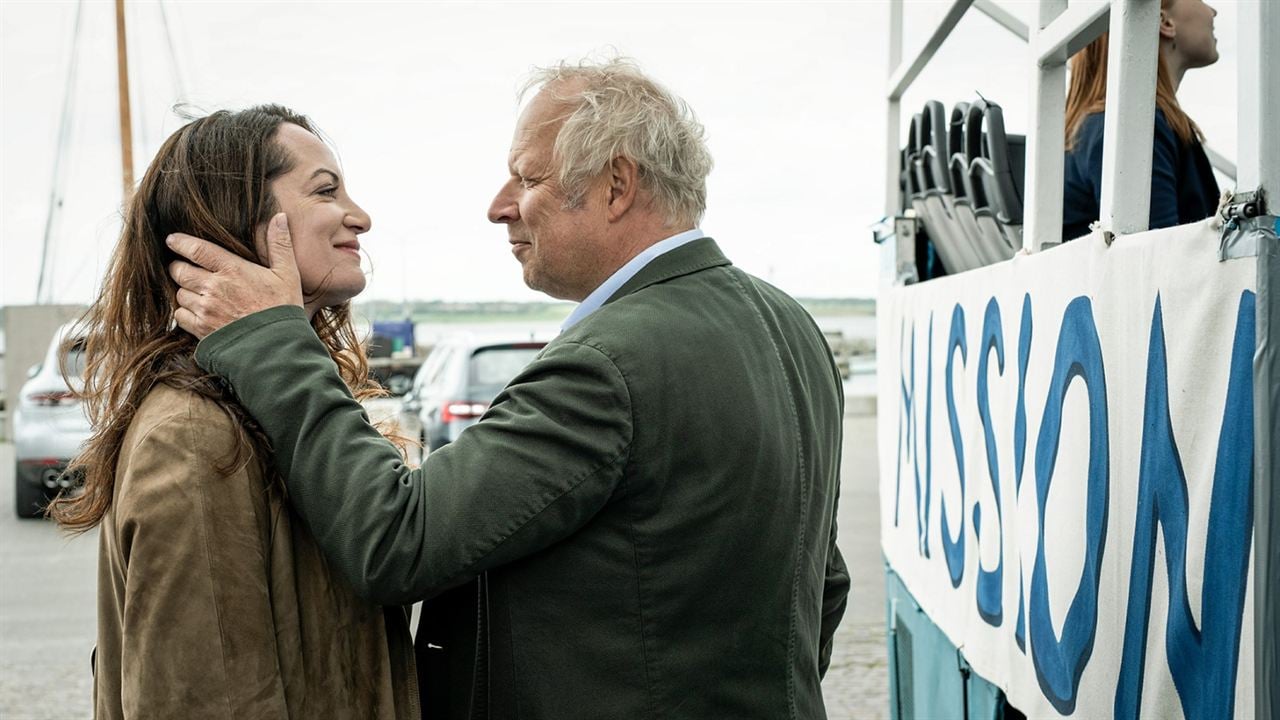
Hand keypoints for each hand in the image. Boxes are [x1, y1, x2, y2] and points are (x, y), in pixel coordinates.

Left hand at [167, 213, 303, 338]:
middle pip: (179, 270)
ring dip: (184, 291)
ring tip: (196, 292)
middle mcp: (213, 287)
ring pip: (179, 293)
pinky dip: (184, 312)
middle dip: (179, 267)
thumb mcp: (288, 274)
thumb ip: (280, 244)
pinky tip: (198, 312)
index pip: (196, 249)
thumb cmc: (283, 310)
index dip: (180, 242)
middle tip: (185, 268)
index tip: (172, 240)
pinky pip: (179, 316)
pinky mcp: (201, 329)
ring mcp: (205, 309)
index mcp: (232, 269)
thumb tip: (279, 217)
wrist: (278, 348)